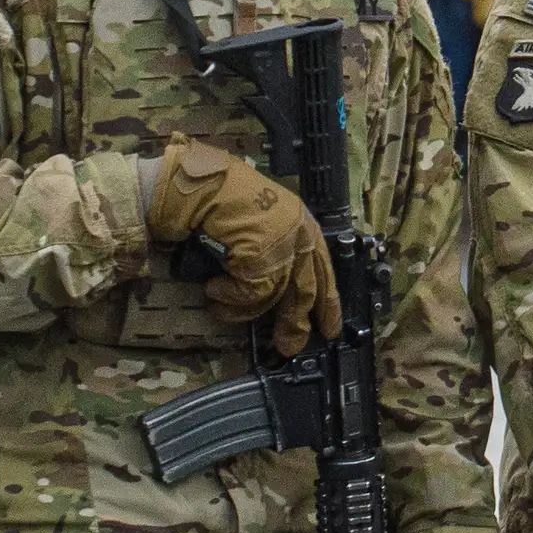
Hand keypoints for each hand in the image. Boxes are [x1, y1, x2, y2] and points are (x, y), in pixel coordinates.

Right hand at [145, 140, 338, 356]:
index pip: (324, 269)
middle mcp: (298, 234)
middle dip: (294, 322)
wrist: (201, 187)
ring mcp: (281, 246)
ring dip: (244, 310)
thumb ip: (278, 248)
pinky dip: (229, 298)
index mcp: (304, 223)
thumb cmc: (224, 200)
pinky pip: (249, 293)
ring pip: (273, 296)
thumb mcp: (264, 221)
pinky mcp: (260, 258)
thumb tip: (281, 291)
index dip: (329, 303)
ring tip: (222, 308)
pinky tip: (213, 290)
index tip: (331, 328)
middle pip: (305, 290)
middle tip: (288, 345)